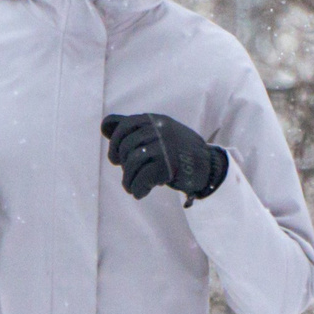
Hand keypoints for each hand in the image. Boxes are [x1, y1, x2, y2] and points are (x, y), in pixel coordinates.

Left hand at [103, 112, 228, 201]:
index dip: (114, 143)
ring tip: (131, 187)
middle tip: (128, 175)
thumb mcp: (159, 132)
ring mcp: (164, 146)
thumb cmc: (179, 151)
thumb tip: (105, 128)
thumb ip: (135, 127)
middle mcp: (158, 129)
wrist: (208, 166)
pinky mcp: (169, 165)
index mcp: (154, 119)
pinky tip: (140, 194)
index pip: (122, 125)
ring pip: (132, 163)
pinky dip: (137, 188)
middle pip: (125, 146)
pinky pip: (142, 178)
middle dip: (123, 164)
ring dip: (128, 179)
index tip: (115, 159)